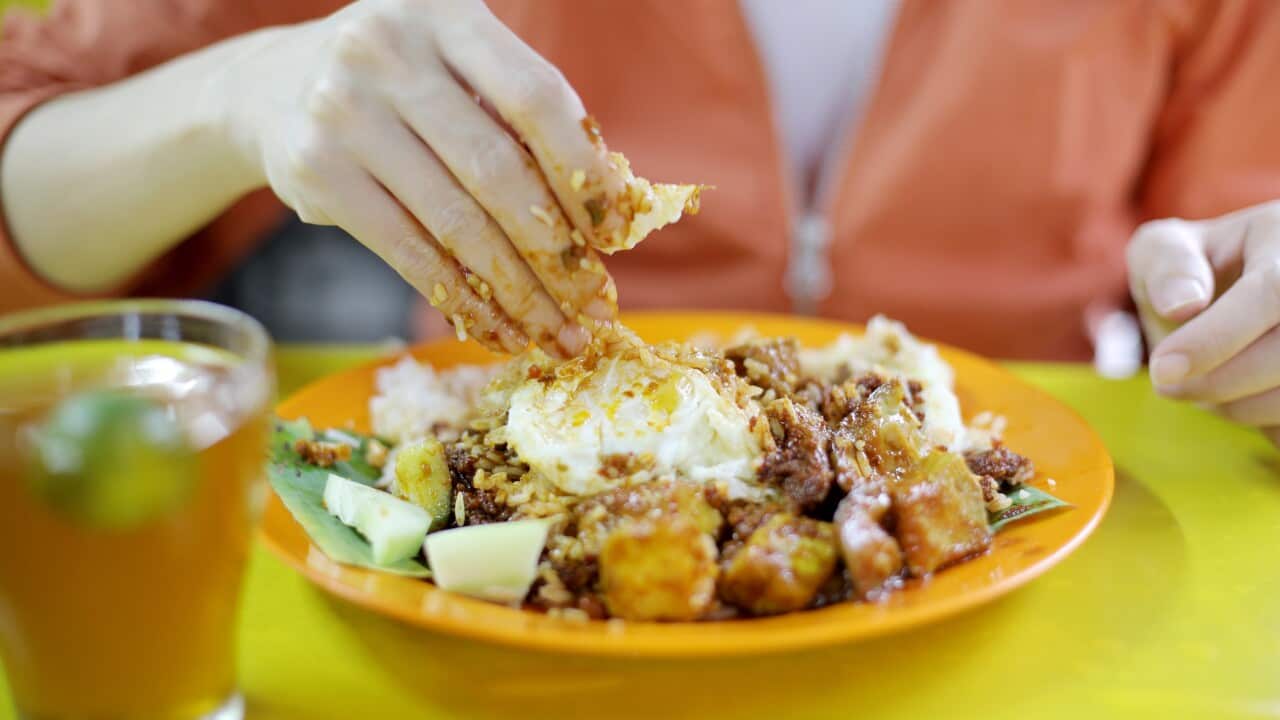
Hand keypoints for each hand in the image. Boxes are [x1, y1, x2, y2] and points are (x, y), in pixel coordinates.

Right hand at [214, 0, 629, 356]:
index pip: (535, 97)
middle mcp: (387, 50)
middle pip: (498, 171)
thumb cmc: (405, 85)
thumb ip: (524, 121)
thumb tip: (613, 214)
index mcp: (446, 13)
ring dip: (518, 292)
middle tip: (596, 307)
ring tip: (557, 333)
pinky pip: (409, 252)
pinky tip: (498, 330)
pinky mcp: (315, 170)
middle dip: (557, 253)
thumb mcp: (459, 69)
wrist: (276, 86)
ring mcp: (344, 110)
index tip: (616, 234)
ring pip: (456, 223)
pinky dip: (462, 300)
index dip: (583, 170)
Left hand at [1127, 201, 1279, 443]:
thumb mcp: (1166, 248)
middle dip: (1221, 381)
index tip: (1164, 370)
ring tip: (1204, 389)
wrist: (1245, 288)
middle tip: (1171, 387)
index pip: (1271, 291)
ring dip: (1242, 406)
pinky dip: (1268, 420)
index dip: (1215, 338)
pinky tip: (1241, 398)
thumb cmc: (1199, 269)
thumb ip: (1166, 264)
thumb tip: (1181, 304)